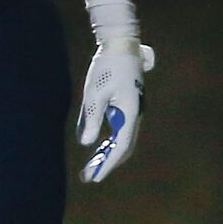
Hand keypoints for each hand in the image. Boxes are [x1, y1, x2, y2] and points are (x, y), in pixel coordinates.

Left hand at [77, 35, 153, 182]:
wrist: (121, 46)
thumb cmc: (107, 67)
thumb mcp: (94, 93)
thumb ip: (91, 117)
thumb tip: (87, 142)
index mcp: (129, 113)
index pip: (120, 146)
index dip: (107, 164)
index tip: (95, 177)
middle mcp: (135, 115)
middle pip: (123, 147)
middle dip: (107, 163)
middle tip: (89, 177)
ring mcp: (134, 111)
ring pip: (123, 140)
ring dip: (108, 154)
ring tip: (91, 167)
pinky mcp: (129, 106)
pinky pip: (121, 130)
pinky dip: (110, 142)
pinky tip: (98, 148)